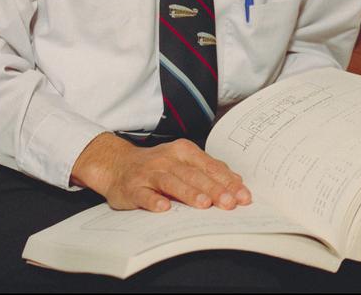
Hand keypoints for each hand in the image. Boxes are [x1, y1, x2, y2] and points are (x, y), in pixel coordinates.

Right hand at [71, 133, 251, 212]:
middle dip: (214, 189)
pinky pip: (144, 195)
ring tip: (204, 204)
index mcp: (184, 151)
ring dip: (188, 193)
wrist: (117, 165)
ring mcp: (149, 173)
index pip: (210, 166)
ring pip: (171, 182)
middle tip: (229, 203)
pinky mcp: (133, 188)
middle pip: (194, 175)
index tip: (243, 196)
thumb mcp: (184, 163)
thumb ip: (208, 171)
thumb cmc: (158, 166)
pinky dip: (154, 201)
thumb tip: (237, 183)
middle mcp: (167, 160)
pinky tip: (164, 208)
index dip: (228, 181)